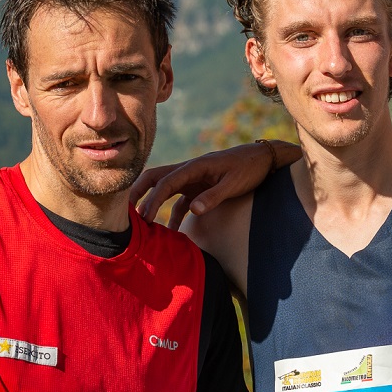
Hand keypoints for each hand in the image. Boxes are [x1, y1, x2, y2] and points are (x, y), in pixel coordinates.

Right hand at [132, 143, 288, 228]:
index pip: (166, 182)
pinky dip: (175, 215)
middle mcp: (190, 170)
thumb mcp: (234, 184)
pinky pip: (182, 201)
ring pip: (167, 190)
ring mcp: (195, 179)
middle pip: (156, 178)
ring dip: (154, 205)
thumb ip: (214, 197)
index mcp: (195, 166)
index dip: (152, 199)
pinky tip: (173, 232)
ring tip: (145, 225)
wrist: (264, 159)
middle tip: (127, 212)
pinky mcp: (201, 187)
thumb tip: (193, 210)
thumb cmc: (250, 168)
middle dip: (139, 193)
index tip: (144, 217)